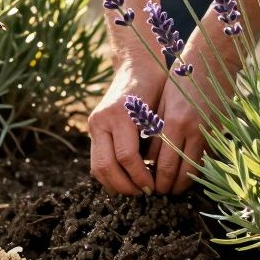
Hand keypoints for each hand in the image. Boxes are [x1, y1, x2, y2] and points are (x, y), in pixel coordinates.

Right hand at [88, 60, 165, 194]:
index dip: (141, 176)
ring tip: (136, 191)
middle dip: (126, 185)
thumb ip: (159, 137)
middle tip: (145, 194)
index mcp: (121, 114)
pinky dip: (109, 176)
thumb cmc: (158, 87)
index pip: (127, 156)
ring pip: (97, 166)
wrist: (138, 65)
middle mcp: (102, 119)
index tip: (155, 187)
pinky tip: (125, 182)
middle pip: (106, 165)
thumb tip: (166, 172)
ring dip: (115, 184)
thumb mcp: (161, 110)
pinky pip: (96, 160)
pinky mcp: (93, 129)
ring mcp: (94, 124)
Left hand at [146, 51, 234, 194]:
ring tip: (172, 189)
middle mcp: (193, 130)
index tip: (147, 186)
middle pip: (178, 171)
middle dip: (167, 187)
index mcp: (174, 121)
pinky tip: (188, 175)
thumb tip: (147, 158)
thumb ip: (155, 130)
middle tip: (158, 194)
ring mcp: (210, 133)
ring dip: (183, 183)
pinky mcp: (221, 133)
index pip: (161, 162)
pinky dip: (198, 170)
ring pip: (196, 169)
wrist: (213, 62)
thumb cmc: (181, 79)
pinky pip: (208, 160)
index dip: (154, 179)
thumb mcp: (162, 102)